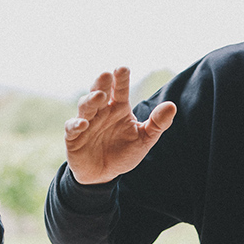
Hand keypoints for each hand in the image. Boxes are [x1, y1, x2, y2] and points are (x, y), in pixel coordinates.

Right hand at [65, 66, 175, 184]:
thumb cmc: (124, 152)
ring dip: (91, 100)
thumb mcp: (144, 139)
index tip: (122, 68)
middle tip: (106, 75)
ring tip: (99, 96)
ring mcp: (86, 122)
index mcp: (118, 108)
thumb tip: (172, 105)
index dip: (121, 79)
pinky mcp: (74, 137)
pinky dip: (75, 124)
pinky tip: (83, 123)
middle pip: (100, 92)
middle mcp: (101, 111)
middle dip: (102, 83)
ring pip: (85, 106)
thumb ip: (157, 123)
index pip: (120, 90)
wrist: (105, 174)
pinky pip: (72, 128)